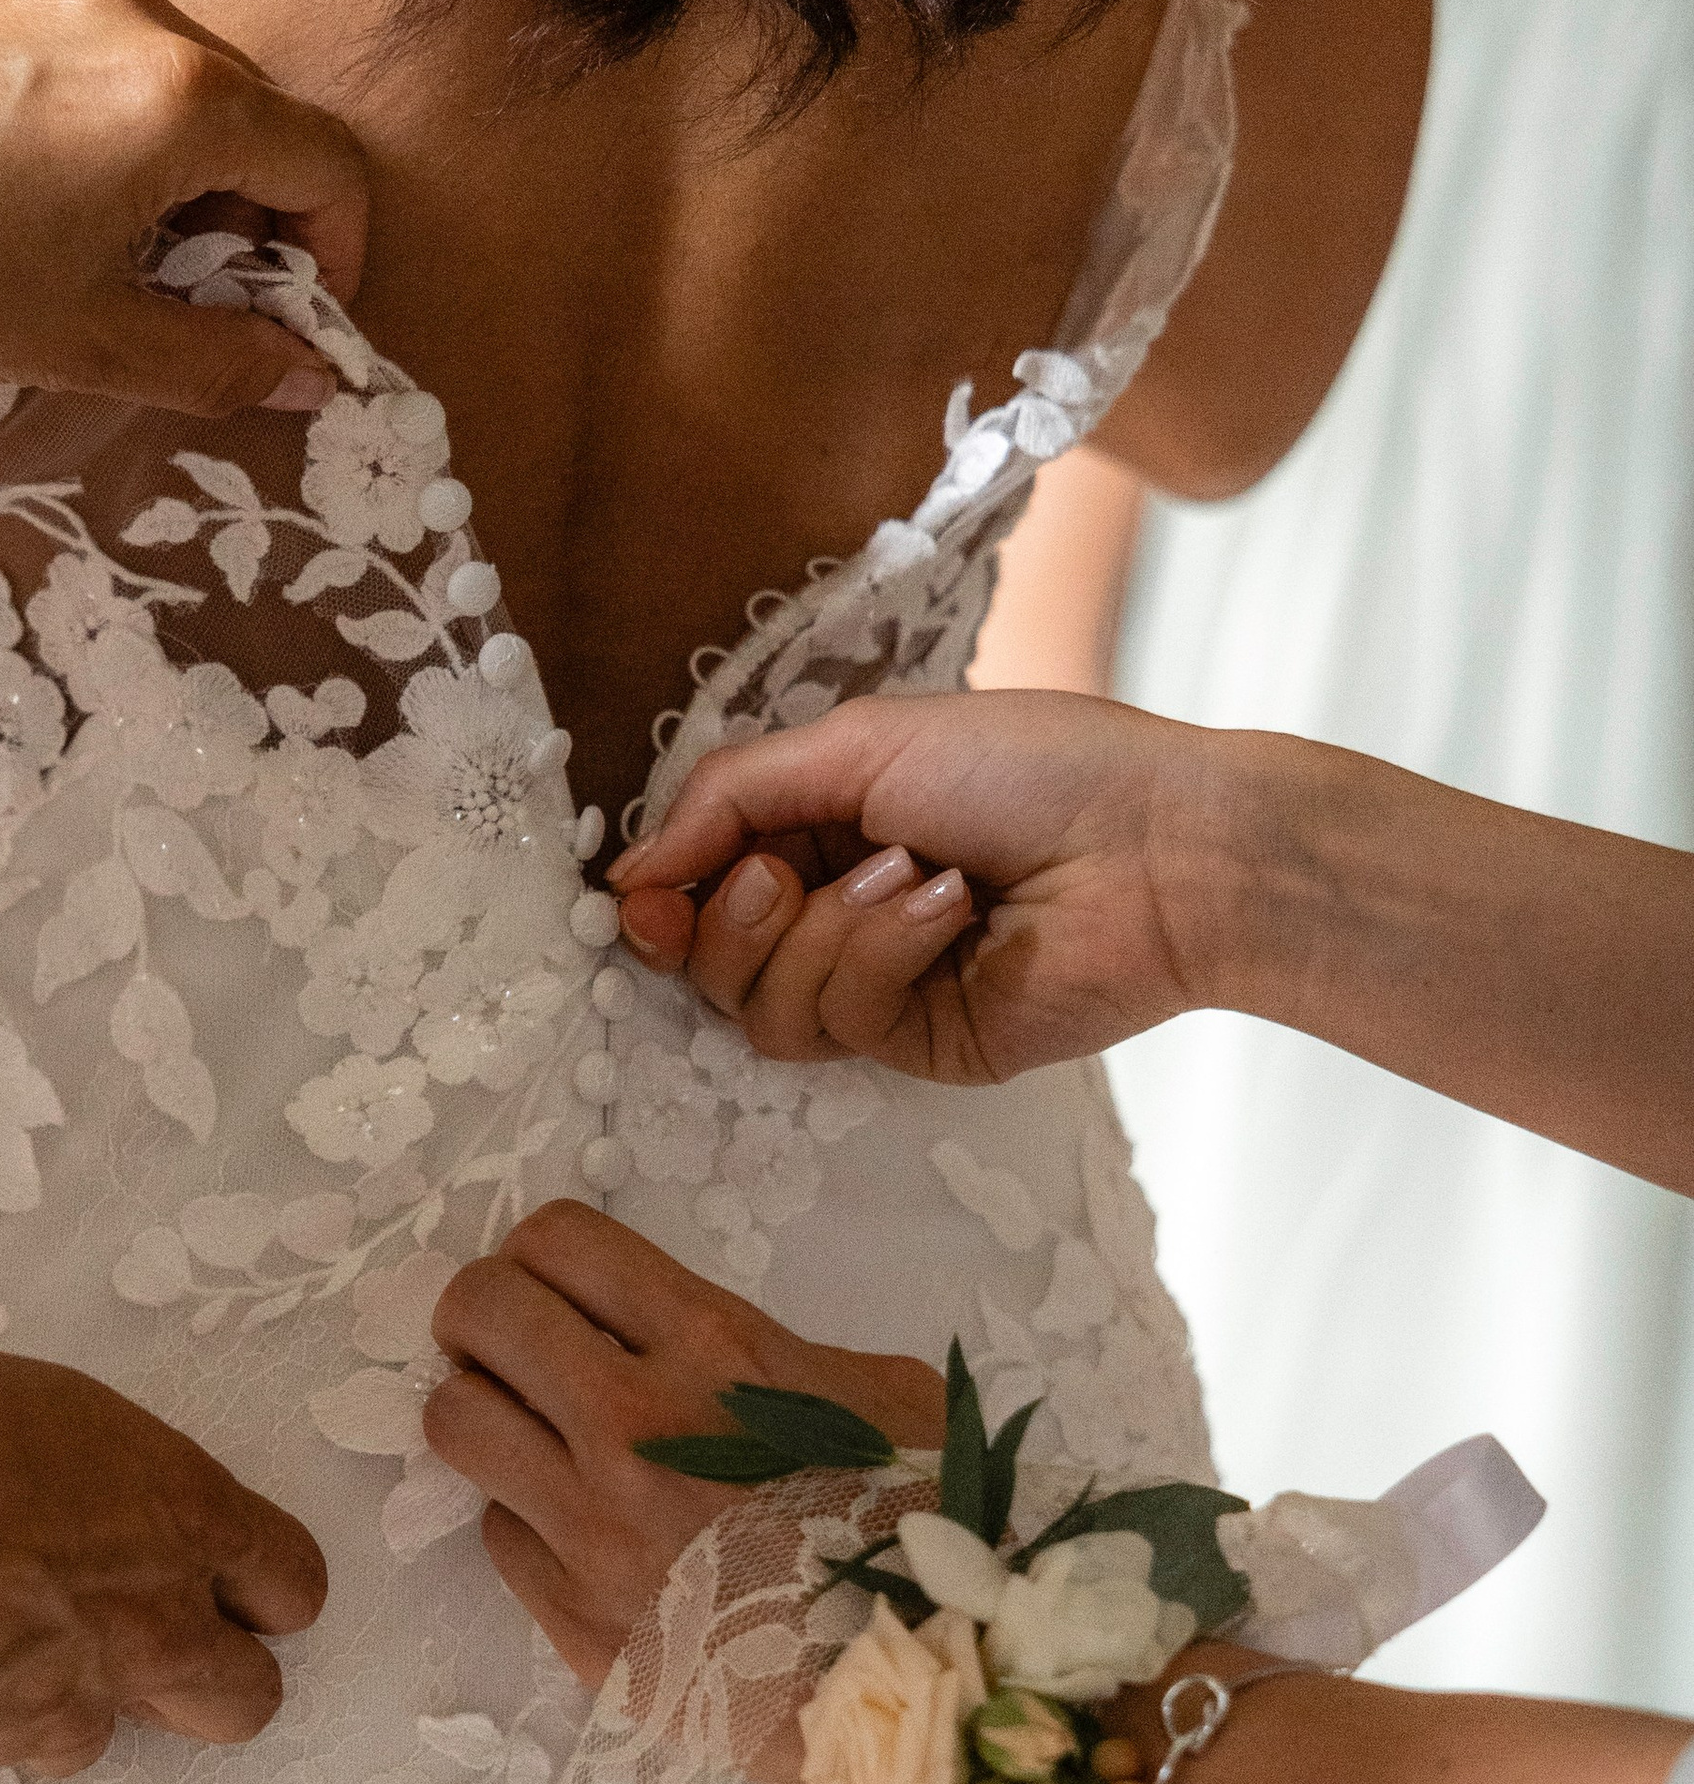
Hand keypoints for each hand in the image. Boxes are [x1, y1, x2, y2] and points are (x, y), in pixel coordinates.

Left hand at [0, 0, 368, 413]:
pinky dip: (103, 114)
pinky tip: (34, 183)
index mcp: (180, 98)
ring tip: (103, 242)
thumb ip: (220, 359)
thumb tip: (311, 377)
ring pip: (176, 75)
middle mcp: (136, 10)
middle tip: (189, 295)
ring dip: (176, 162)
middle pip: (255, 112)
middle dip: (249, 210)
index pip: (325, 162)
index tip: (288, 311)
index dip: (331, 250)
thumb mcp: (86, 343)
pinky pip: (95, 45)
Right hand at [0, 1342, 327, 1779]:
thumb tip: (59, 1480)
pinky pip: (1, 1747)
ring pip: (112, 1735)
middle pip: (246, 1697)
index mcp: (181, 1516)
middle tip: (147, 1637)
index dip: (264, 1587)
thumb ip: (83, 1470)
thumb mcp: (30, 1407)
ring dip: (78, 1698)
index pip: (292, 1582)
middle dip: (211, 1676)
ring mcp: (67, 1703)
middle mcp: (147, 1626)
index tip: (233, 1581)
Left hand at [424, 1203, 944, 1782]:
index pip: (558, 1243)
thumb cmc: (931, 1524)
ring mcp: (593, 1533)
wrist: (936, 1690)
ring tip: (534, 1438)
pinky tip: (591, 1537)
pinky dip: (531, 1521)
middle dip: (484, 1317)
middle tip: (516, 1349)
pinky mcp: (577, 1625)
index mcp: (714, 1349)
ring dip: (486, 1413)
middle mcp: (632, 1430)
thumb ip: (763, 1349)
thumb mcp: (877, 1390)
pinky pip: (500, 1536)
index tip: (557, 1289)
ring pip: (455, 1425)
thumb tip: (682, 1342)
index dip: (541, 1254)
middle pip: (479, 1314)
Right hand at [608, 691, 1227, 1080]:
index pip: (699, 887)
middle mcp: (839, 913)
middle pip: (712, 963)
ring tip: (910, 874)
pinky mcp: (923, 1041)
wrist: (1160, 845)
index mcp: (823, 831)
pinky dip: (881, 954)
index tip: (637, 900)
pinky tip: (947, 911)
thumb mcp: (857, 742)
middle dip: (731, 918)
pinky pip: (840, 1022)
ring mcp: (882, 987)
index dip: (660, 902)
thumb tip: (624, 874)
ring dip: (826, 930)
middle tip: (778, 876)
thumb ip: (728, 796)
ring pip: (763, 1007)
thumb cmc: (1031, 767)